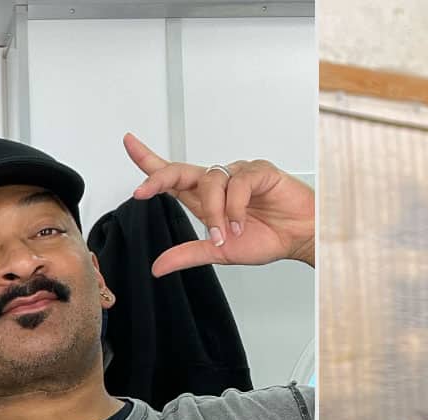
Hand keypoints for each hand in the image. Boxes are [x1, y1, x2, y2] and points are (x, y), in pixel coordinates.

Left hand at [123, 133, 314, 275]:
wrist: (299, 238)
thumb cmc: (266, 238)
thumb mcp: (218, 252)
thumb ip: (187, 255)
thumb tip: (157, 267)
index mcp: (206, 198)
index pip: (173, 176)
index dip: (150, 161)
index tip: (128, 145)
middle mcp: (219, 182)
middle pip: (182, 171)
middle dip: (159, 177)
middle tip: (143, 190)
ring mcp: (237, 173)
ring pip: (210, 181)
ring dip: (214, 212)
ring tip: (226, 234)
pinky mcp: (258, 171)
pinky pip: (237, 183)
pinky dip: (234, 207)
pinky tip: (240, 224)